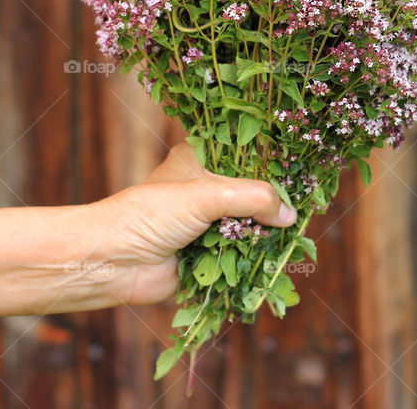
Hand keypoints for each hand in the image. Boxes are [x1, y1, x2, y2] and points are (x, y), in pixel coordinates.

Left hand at [81, 143, 296, 305]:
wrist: (112, 262)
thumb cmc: (150, 215)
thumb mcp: (207, 195)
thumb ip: (253, 199)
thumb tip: (290, 215)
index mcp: (201, 159)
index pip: (247, 153)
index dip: (274, 162)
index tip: (302, 171)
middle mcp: (206, 188)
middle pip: (253, 192)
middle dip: (274, 204)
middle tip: (303, 208)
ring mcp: (207, 222)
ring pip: (250, 225)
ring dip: (265, 235)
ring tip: (291, 237)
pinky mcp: (208, 254)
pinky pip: (241, 255)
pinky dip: (254, 259)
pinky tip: (273, 260)